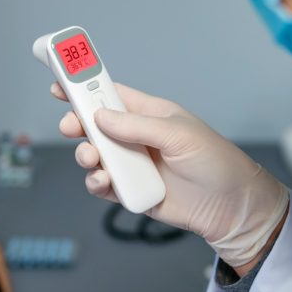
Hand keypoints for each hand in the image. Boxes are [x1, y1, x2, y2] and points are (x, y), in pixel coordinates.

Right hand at [53, 82, 288, 270]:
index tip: (60, 84)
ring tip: (94, 160)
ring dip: (86, 156)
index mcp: (150, 114)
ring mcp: (132, 164)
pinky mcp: (131, 191)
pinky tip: (104, 183)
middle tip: (71, 128)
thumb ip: (136, 125)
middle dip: (78, 125)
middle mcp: (137, 137)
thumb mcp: (178, 134)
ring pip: (95, 156)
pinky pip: (103, 185)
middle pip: (94, 126)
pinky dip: (97, 183)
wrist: (231, 208)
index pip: (111, 95)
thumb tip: (100, 116)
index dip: (85, 88)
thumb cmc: (214, 162)